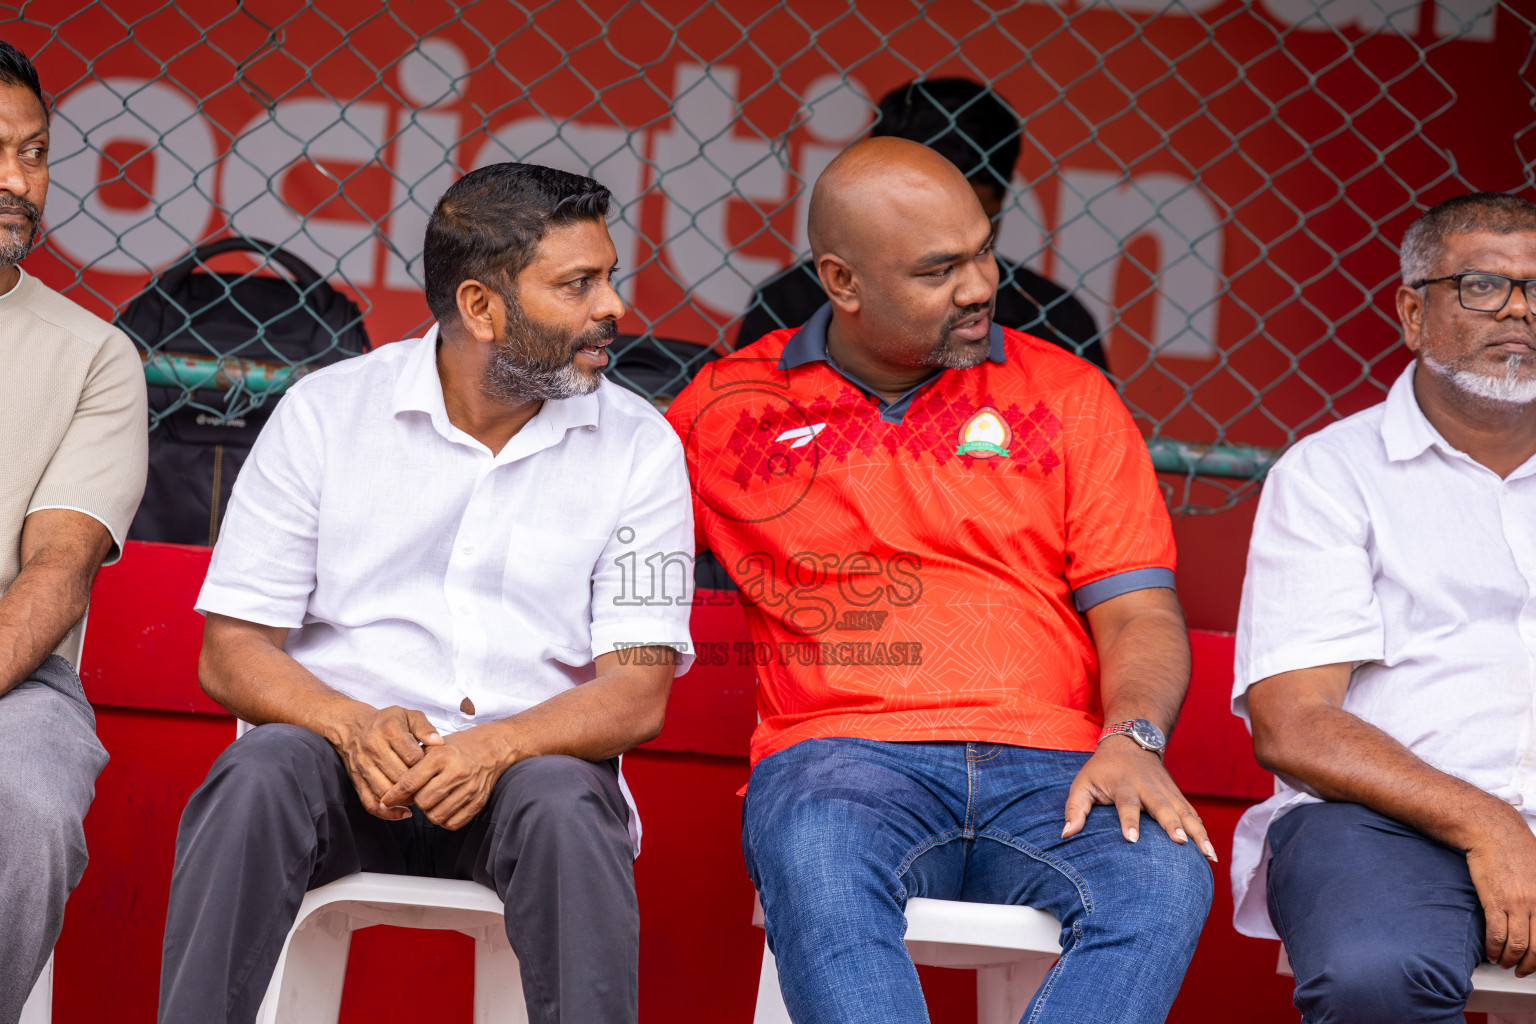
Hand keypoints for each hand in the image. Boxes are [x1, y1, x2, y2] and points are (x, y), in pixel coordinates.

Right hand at [334, 705, 442, 820]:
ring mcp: (363, 766)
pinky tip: (403, 812)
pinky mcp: (356, 780)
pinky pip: (370, 802)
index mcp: (389, 730)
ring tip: (419, 798)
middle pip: (399, 776)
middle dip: (417, 785)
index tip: (433, 767)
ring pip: (385, 791)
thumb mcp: (408, 715)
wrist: (353, 727)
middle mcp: (373, 748)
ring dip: (404, 800)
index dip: (425, 765)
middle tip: (430, 787)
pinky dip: (387, 812)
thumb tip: (438, 743)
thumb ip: (425, 727)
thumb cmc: (387, 722)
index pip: (412, 756)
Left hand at [377, 725, 511, 830]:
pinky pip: (453, 823)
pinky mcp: (479, 801)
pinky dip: (444, 819)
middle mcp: (456, 772)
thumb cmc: (457, 748)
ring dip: (429, 812)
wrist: (492, 748)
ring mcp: (470, 788)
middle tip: (418, 794)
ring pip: (436, 815)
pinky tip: (444, 807)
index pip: (409, 783)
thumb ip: (413, 765)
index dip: (393, 795)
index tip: (386, 800)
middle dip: (416, 801)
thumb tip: (391, 790)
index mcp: (441, 756)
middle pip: (422, 802)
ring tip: (432, 800)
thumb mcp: (433, 747)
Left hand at [1062, 736, 1216, 861]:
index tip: (1131, 839)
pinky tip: (1211, 852)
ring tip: (1208, 855)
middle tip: (1180, 841)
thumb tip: (1065, 835)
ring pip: (1185, 811)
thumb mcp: (1082, 783)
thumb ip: (1075, 808)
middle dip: (1172, 823)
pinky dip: (1203, 831)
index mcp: (1124, 784)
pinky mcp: (1178, 795)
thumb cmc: (1102, 770)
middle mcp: (1148, 787)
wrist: (1131, 741)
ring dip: (1197, 832)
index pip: (1126, 803)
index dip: (1128, 820)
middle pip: (1162, 806)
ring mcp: (1167, 790)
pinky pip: (1193, 814)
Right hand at [1465, 811, 1535, 976]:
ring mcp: (1517, 904)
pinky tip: (1491, 952)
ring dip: (1509, 960)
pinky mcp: (1496, 901)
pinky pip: (1497, 934)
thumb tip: (1535, 910)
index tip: (1535, 963)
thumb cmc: (1514, 847)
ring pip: (1517, 945)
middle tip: (1520, 970)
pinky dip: (1494, 949)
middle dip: (1528, 965)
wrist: (1491, 830)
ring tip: (1503, 962)